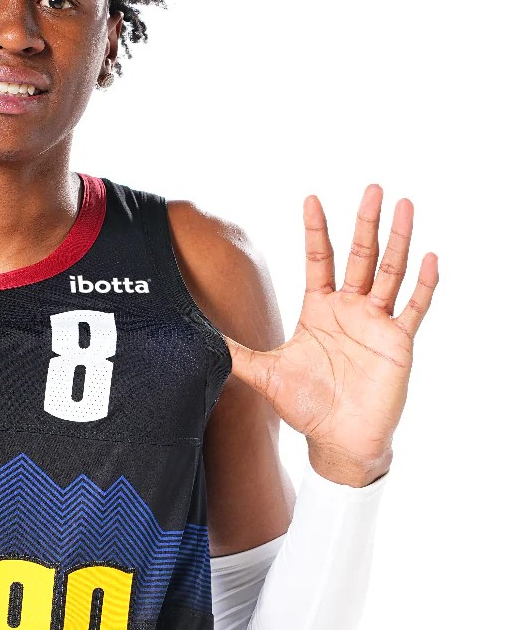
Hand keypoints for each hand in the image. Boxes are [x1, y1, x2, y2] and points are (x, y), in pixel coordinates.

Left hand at [223, 184, 438, 485]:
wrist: (338, 441)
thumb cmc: (305, 407)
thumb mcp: (265, 375)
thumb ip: (236, 354)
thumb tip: (199, 340)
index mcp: (319, 310)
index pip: (318, 259)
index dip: (316, 230)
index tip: (311, 198)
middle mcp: (349, 310)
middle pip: (360, 256)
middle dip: (365, 222)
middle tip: (372, 188)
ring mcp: (376, 323)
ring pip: (391, 272)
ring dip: (399, 240)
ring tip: (404, 205)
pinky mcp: (397, 342)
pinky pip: (414, 308)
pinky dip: (424, 284)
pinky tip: (431, 257)